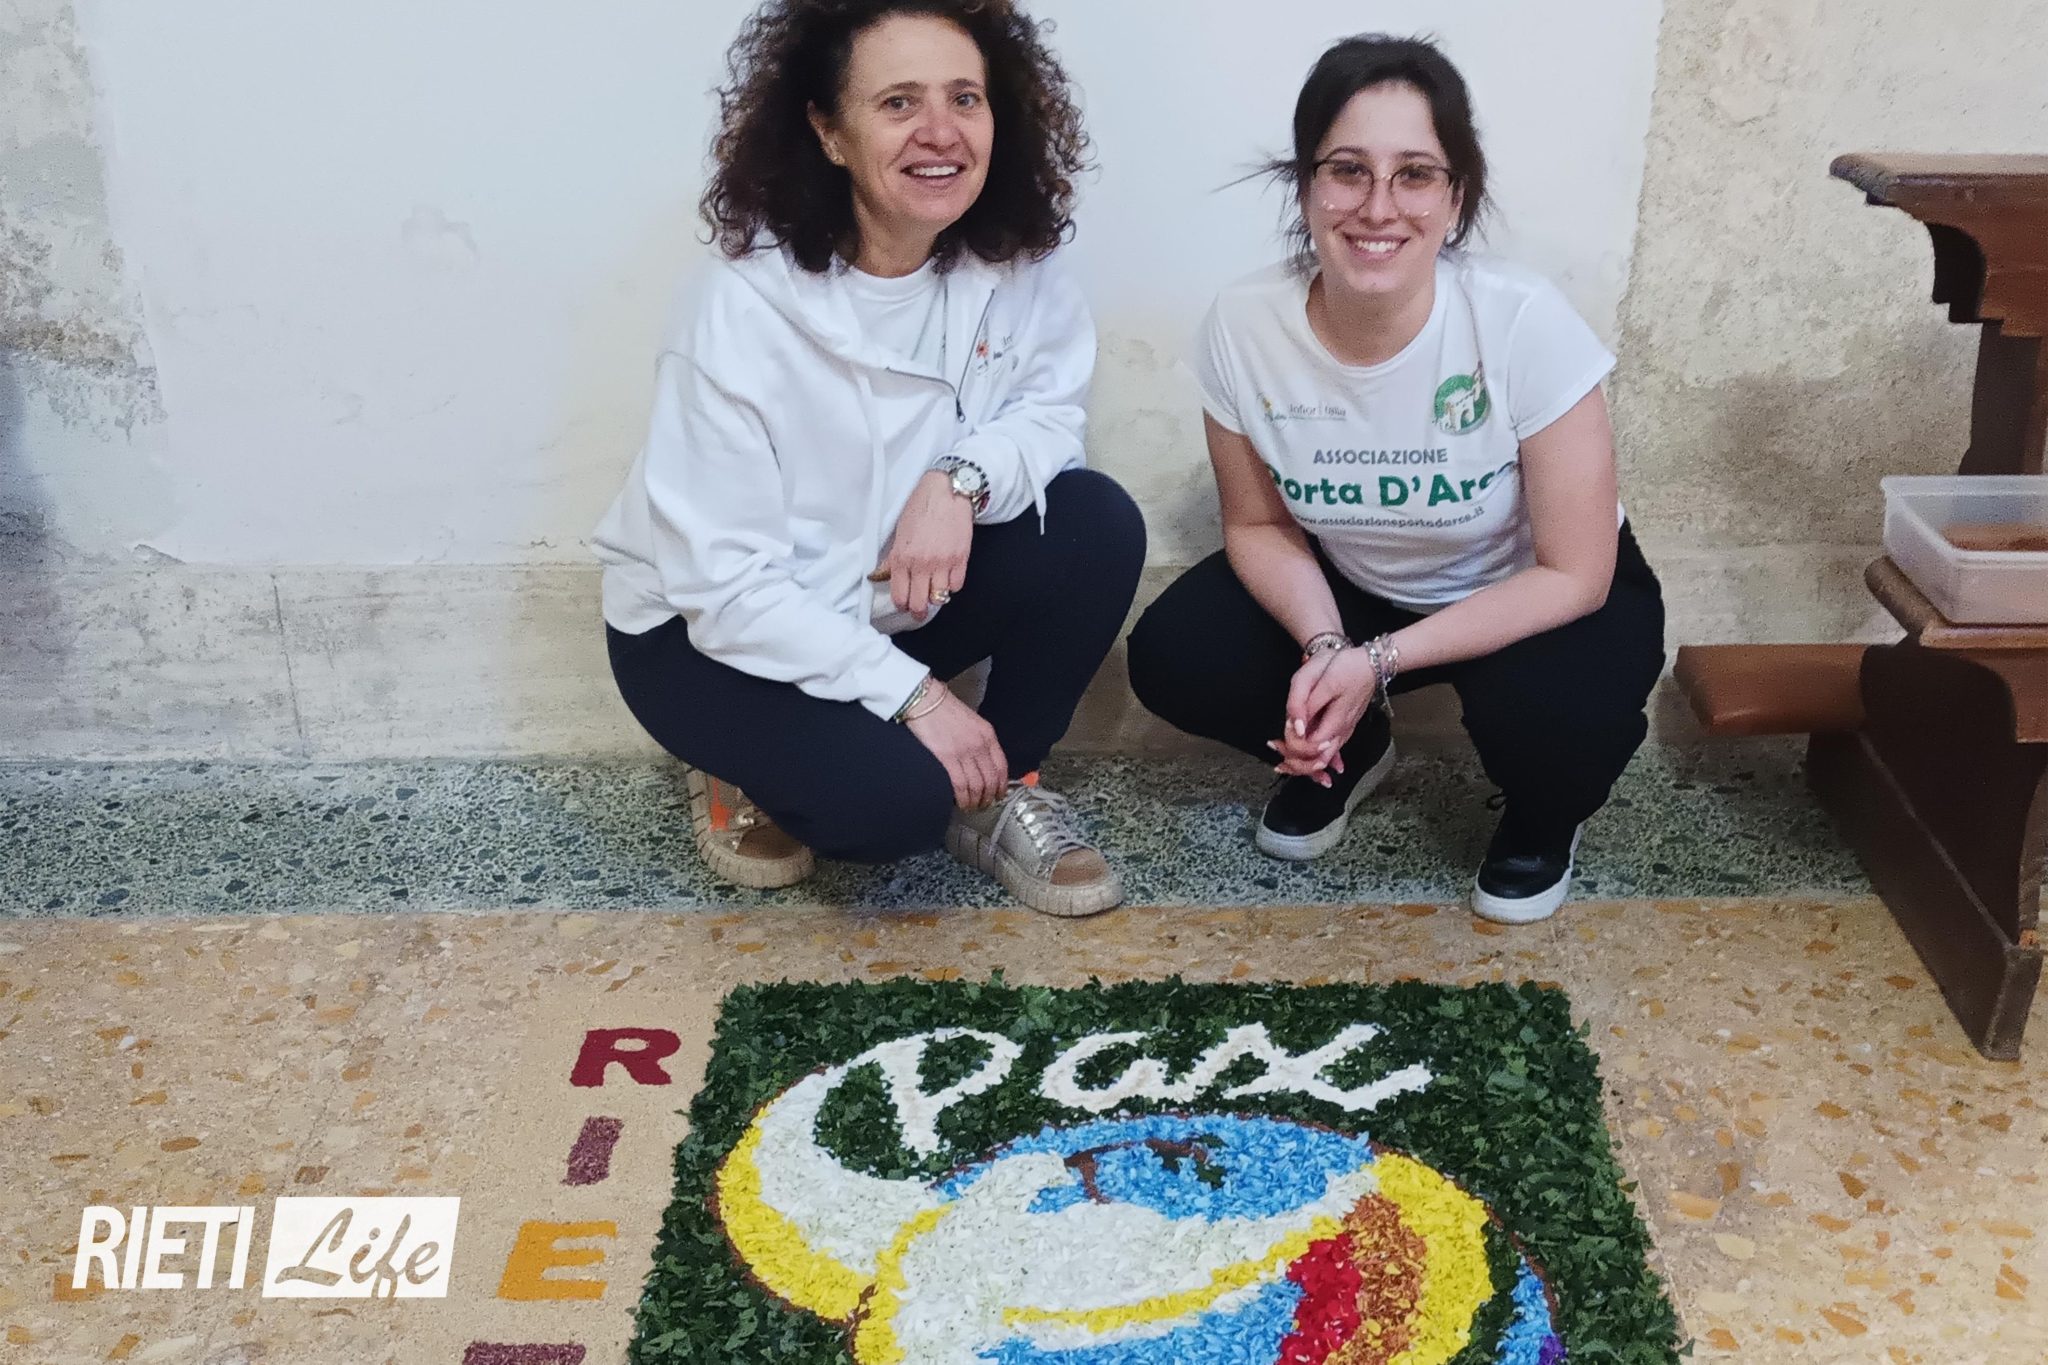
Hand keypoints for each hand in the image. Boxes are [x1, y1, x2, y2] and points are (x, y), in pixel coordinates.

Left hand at [881, 471, 972, 619]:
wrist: (946, 492)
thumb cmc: (919, 509)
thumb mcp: (899, 534)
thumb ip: (892, 560)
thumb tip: (879, 576)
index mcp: (902, 558)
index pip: (900, 596)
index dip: (902, 605)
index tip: (904, 604)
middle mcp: (922, 564)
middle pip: (920, 603)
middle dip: (918, 610)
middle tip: (919, 610)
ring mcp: (943, 563)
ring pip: (940, 598)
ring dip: (936, 598)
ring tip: (934, 592)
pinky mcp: (961, 559)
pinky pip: (957, 586)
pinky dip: (952, 586)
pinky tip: (947, 578)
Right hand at [905, 687, 1008, 809]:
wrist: (926, 701)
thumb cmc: (946, 710)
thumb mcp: (973, 722)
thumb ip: (982, 741)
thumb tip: (984, 763)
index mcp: (988, 735)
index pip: (1001, 767)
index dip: (1002, 786)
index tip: (999, 795)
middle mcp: (979, 745)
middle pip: (990, 780)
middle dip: (988, 798)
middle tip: (983, 806)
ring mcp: (964, 752)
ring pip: (977, 786)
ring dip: (975, 801)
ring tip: (971, 807)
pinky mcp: (947, 758)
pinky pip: (960, 785)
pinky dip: (962, 798)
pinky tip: (960, 803)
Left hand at [1268, 650, 1376, 785]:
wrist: (1369, 662)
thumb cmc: (1342, 666)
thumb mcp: (1314, 676)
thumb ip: (1302, 703)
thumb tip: (1295, 729)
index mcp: (1335, 721)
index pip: (1311, 748)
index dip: (1293, 747)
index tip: (1279, 737)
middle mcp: (1342, 732)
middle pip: (1318, 761)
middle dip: (1295, 764)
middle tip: (1276, 754)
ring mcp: (1345, 731)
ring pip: (1326, 759)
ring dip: (1305, 764)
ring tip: (1284, 761)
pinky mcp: (1345, 728)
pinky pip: (1333, 752)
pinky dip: (1320, 761)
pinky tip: (1316, 772)